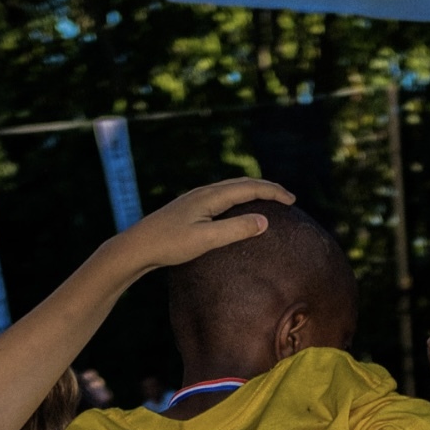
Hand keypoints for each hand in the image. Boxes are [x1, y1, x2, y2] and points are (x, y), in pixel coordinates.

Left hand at [119, 177, 294, 269]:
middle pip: (242, 183)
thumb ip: (236, 230)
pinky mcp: (190, 208)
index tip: (292, 200)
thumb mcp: (206, 240)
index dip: (273, 192)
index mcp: (211, 196)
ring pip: (231, 188)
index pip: (250, 188)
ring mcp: (195, 199)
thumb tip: (265, 221)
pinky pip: (222, 196)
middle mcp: (204, 192)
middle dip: (267, 188)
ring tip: (268, 200)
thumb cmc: (170, 245)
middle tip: (287, 197)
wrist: (137, 246)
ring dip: (253, 191)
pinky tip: (237, 209)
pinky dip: (239, 198)